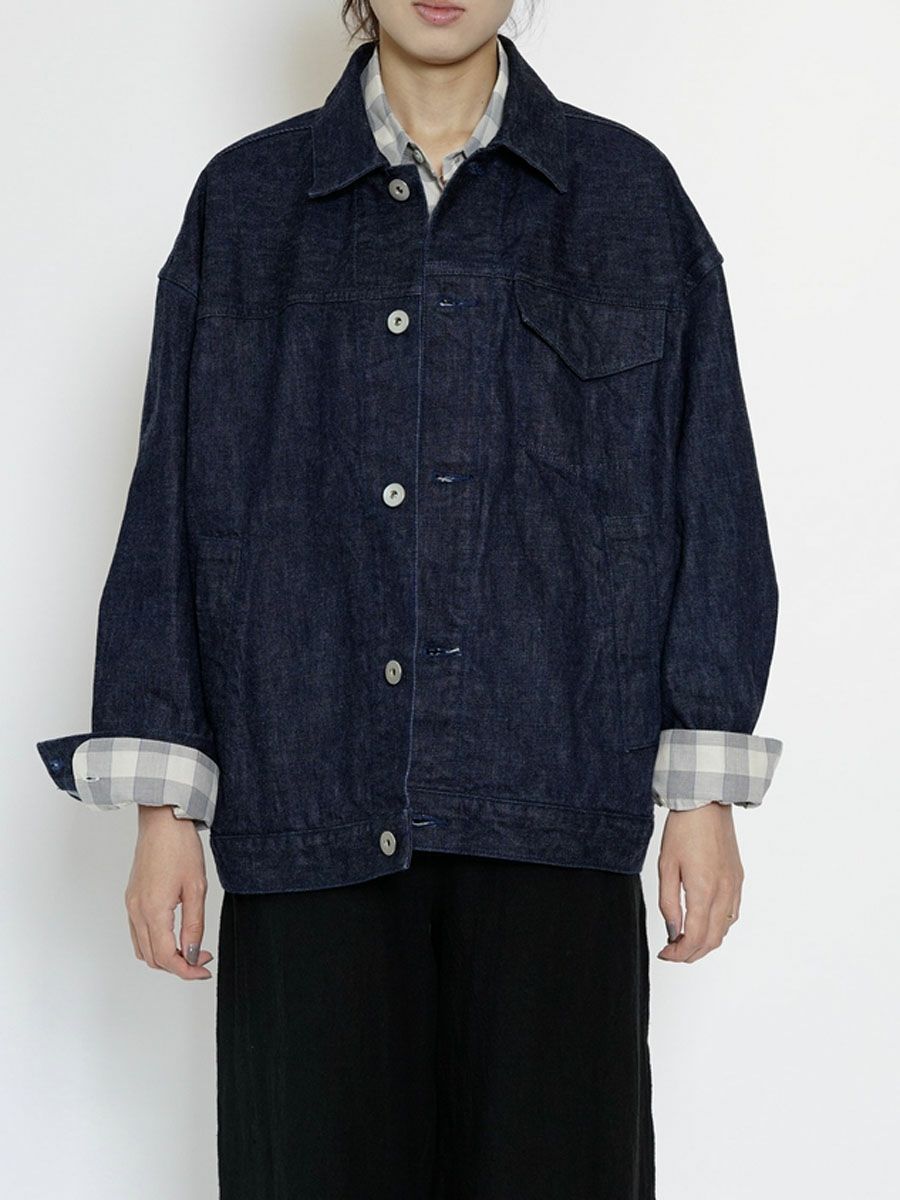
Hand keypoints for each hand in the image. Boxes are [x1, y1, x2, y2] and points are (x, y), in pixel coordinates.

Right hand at [124, 805, 213, 979]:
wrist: (162, 821)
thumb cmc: (180, 847)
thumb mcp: (196, 888)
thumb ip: (194, 926)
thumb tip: (193, 953)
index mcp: (153, 910)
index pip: (166, 957)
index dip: (187, 970)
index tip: (205, 970)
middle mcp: (136, 911)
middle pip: (153, 958)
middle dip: (178, 965)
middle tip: (203, 958)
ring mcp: (131, 905)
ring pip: (143, 948)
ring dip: (165, 956)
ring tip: (190, 947)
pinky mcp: (132, 898)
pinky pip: (138, 933)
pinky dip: (155, 942)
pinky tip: (174, 934)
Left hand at [656, 802, 743, 962]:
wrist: (707, 804)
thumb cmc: (683, 830)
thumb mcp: (666, 866)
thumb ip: (669, 903)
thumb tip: (673, 931)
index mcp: (703, 890)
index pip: (694, 937)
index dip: (679, 953)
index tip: (665, 953)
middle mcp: (724, 892)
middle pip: (712, 940)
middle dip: (691, 953)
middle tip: (673, 953)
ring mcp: (734, 886)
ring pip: (724, 929)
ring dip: (706, 942)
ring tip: (685, 940)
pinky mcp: (738, 879)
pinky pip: (732, 914)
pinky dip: (718, 927)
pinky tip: (703, 923)